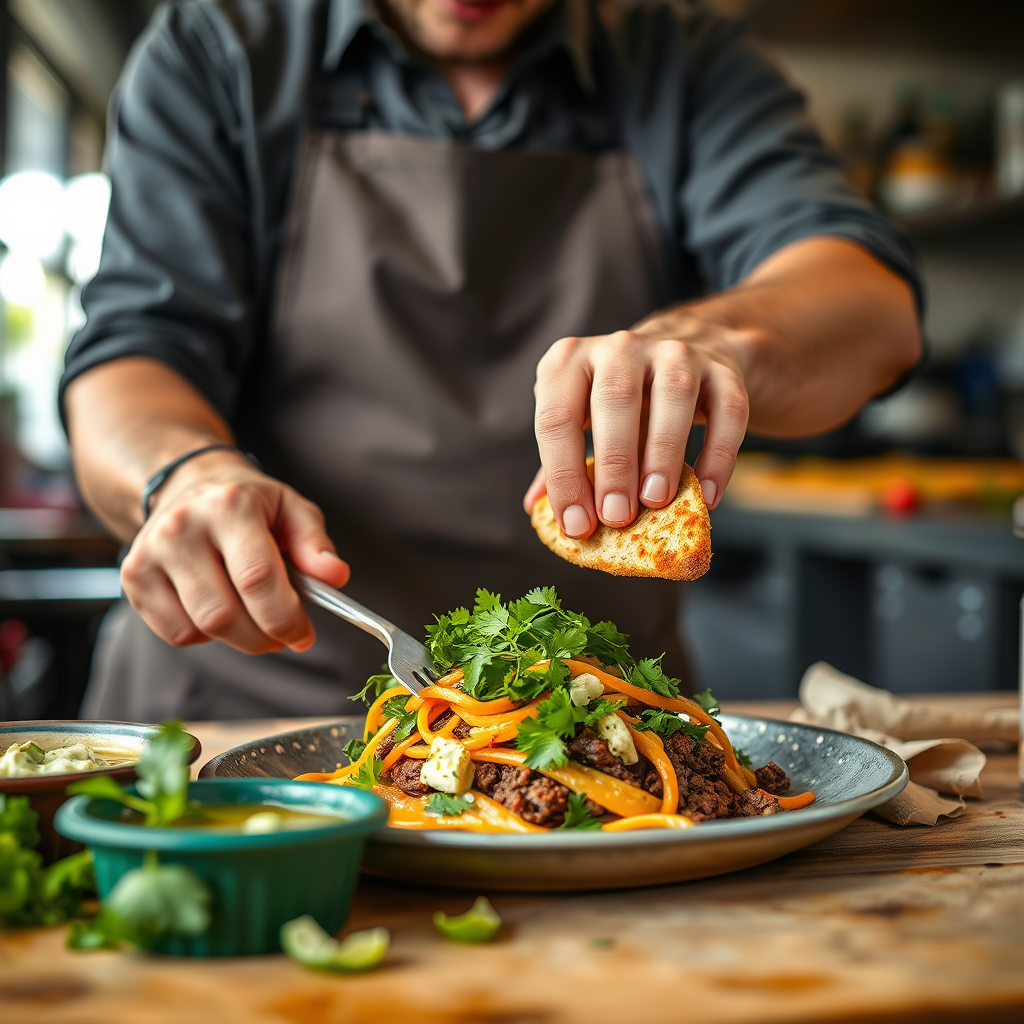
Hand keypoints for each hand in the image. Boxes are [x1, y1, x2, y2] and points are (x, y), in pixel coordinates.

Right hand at [120, 450, 348, 652]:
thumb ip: (315, 544)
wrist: (190, 485)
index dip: (286, 618)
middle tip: (284, 634)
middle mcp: (182, 527)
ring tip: (255, 620)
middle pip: (225, 614)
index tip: (304, 634)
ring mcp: (150, 552)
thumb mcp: (292, 510)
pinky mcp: (133, 577)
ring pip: (201, 629)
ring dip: (240, 639)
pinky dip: (205, 636)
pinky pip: (176, 633)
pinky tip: (219, 608)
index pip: (258, 578)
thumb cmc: (251, 505)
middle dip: (264, 636)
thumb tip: (335, 576)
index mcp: (230, 506)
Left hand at [526, 323, 749, 536]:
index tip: (576, 524)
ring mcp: (674, 353)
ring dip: (663, 453)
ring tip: (655, 501)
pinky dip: (718, 455)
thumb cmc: (615, 404)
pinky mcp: (720, 369)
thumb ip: (558, 461)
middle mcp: (620, 347)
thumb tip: (535, 509)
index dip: (562, 473)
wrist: (680, 352)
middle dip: (613, 464)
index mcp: (570, 361)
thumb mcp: (579, 419)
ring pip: (673, 396)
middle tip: (615, 516)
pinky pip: (727, 410)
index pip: (556, 416)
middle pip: (614, 400)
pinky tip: (706, 494)